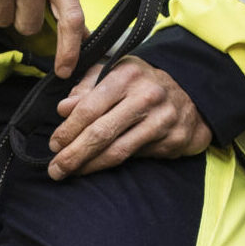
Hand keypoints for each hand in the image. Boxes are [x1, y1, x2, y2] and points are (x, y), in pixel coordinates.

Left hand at [46, 57, 210, 180]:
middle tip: (55, 168)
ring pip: (117, 150)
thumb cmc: (142, 85)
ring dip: (89, 165)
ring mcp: (161, 119)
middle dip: (74, 153)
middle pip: (101, 131)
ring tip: (68, 172)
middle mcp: (146, 95)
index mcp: (127, 74)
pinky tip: (94, 169)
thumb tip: (63, 108)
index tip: (53, 143)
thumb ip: (87, 87)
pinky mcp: (171, 140)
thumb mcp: (115, 74)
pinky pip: (133, 157)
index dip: (69, 128)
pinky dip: (109, 166)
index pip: (90, 106)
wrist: (191, 98)